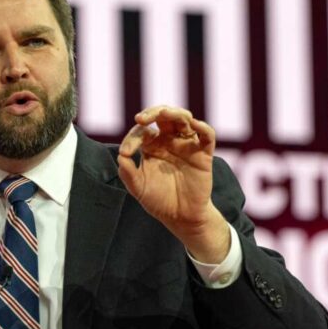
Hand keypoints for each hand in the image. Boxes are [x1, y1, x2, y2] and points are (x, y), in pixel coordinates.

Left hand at [117, 106, 229, 262]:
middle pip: (163, 116)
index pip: (142, 131)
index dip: (133, 138)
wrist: (180, 216)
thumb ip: (127, 172)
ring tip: (164, 113)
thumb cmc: (158, 200)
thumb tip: (121, 154)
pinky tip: (193, 125)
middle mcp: (169, 141)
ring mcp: (186, 146)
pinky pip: (207, 135)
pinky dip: (202, 127)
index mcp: (152, 146)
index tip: (126, 152)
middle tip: (142, 118)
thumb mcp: (138, 187)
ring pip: (183, 119)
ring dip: (175, 113)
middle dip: (152, 112)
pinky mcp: (203, 154)